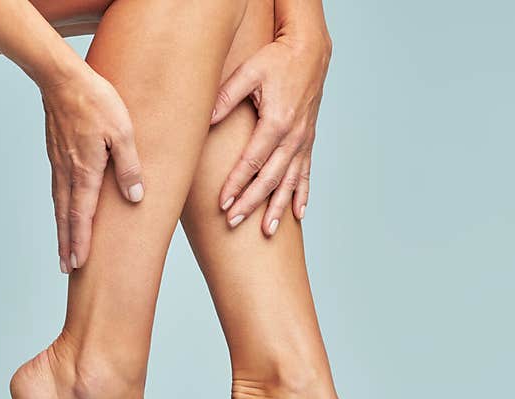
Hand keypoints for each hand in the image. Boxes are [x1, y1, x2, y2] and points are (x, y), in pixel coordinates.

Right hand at [41, 66, 143, 272]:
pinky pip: (58, 188)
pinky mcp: (56, 153)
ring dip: (62, 229)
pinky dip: (60, 209)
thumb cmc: (96, 100)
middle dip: (67, 244)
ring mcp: (58, 163)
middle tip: (66, 268)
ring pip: (59, 204)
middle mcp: (67, 171)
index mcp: (84, 170)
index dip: (81, 241)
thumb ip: (128, 166)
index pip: (82, 215)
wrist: (60, 76)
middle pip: (66, 216)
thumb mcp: (123, 132)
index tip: (79, 263)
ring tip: (64, 249)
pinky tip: (63, 213)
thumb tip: (135, 196)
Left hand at [211, 31, 330, 235]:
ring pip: (289, 183)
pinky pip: (306, 174)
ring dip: (278, 208)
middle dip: (251, 203)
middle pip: (269, 179)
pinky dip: (302, 195)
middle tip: (234, 222)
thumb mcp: (248, 72)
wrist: (310, 52)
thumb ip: (225, 97)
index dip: (236, 184)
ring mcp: (303, 142)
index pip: (252, 162)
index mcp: (277, 123)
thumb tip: (204, 120)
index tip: (223, 203)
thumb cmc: (276, 59)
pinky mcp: (308, 142)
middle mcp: (293, 138)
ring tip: (268, 230)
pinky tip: (298, 215)